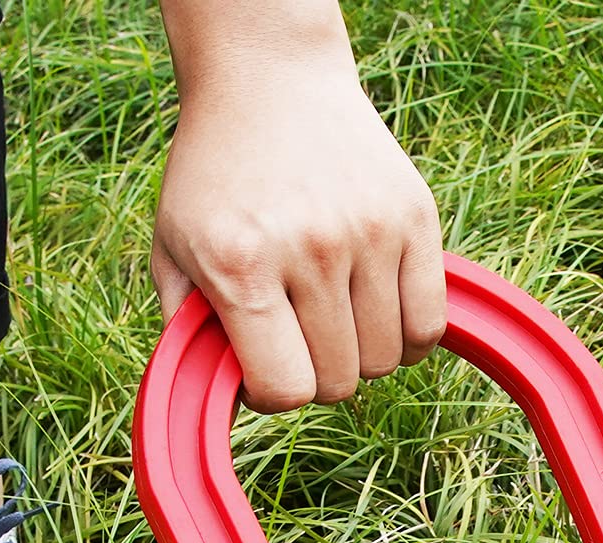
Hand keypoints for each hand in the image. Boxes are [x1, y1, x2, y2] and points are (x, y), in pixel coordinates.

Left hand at [152, 44, 445, 412]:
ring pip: (388, 361)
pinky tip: (378, 314)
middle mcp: (310, 249)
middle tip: (298, 334)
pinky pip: (430, 326)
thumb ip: (188, 332)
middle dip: (316, 373)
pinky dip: (408, 338)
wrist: (267, 79)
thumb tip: (225, 403)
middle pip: (339, 382)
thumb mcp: (172, 249)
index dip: (274, 396)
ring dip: (362, 354)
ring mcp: (370, 231)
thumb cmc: (215, 178)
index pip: (286, 389)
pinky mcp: (415, 217)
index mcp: (243, 264)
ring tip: (335, 315)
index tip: (265, 369)